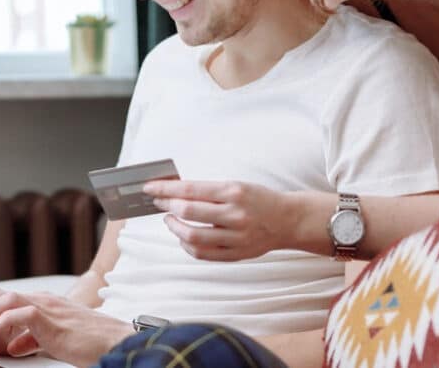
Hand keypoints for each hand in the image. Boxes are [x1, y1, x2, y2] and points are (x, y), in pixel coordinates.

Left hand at [0, 290, 130, 366]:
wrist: (115, 342)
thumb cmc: (88, 342)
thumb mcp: (52, 341)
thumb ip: (30, 339)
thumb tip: (12, 346)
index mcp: (40, 305)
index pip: (0, 299)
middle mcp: (41, 301)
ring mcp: (48, 307)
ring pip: (4, 299)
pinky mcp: (53, 320)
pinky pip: (22, 313)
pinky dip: (2, 322)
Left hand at [142, 179, 300, 260]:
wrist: (288, 220)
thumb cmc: (259, 199)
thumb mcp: (236, 185)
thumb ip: (208, 191)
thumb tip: (174, 192)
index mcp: (234, 192)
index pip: (191, 190)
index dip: (166, 189)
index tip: (150, 188)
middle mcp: (235, 215)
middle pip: (189, 213)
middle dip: (167, 207)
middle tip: (159, 203)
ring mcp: (236, 238)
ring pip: (193, 237)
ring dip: (175, 229)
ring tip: (170, 220)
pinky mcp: (237, 254)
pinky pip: (204, 254)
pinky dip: (187, 246)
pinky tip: (184, 237)